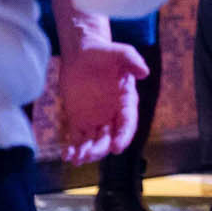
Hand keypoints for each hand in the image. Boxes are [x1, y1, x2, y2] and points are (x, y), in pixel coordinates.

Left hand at [56, 36, 147, 164]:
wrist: (82, 53)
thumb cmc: (104, 52)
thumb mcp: (120, 52)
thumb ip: (132, 60)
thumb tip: (144, 72)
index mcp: (126, 101)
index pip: (128, 122)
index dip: (124, 136)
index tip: (117, 147)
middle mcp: (113, 114)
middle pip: (110, 137)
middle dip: (101, 148)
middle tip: (91, 154)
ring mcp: (96, 119)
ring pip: (94, 142)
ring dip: (87, 152)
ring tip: (77, 158)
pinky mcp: (79, 120)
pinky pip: (78, 139)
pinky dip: (73, 149)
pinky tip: (67, 156)